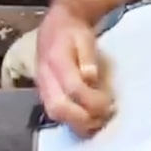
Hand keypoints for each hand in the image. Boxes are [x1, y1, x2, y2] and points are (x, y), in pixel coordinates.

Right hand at [34, 7, 114, 137]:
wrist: (54, 26)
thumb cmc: (73, 33)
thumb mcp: (85, 38)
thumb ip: (87, 58)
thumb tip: (91, 78)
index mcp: (56, 59)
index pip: (72, 87)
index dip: (92, 100)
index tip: (109, 103)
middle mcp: (44, 77)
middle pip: (58, 108)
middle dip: (83, 119)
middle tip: (103, 118)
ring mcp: (41, 87)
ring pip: (55, 114)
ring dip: (78, 124)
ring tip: (98, 121)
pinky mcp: (43, 94)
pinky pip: (55, 114)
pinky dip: (72, 121)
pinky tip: (88, 120)